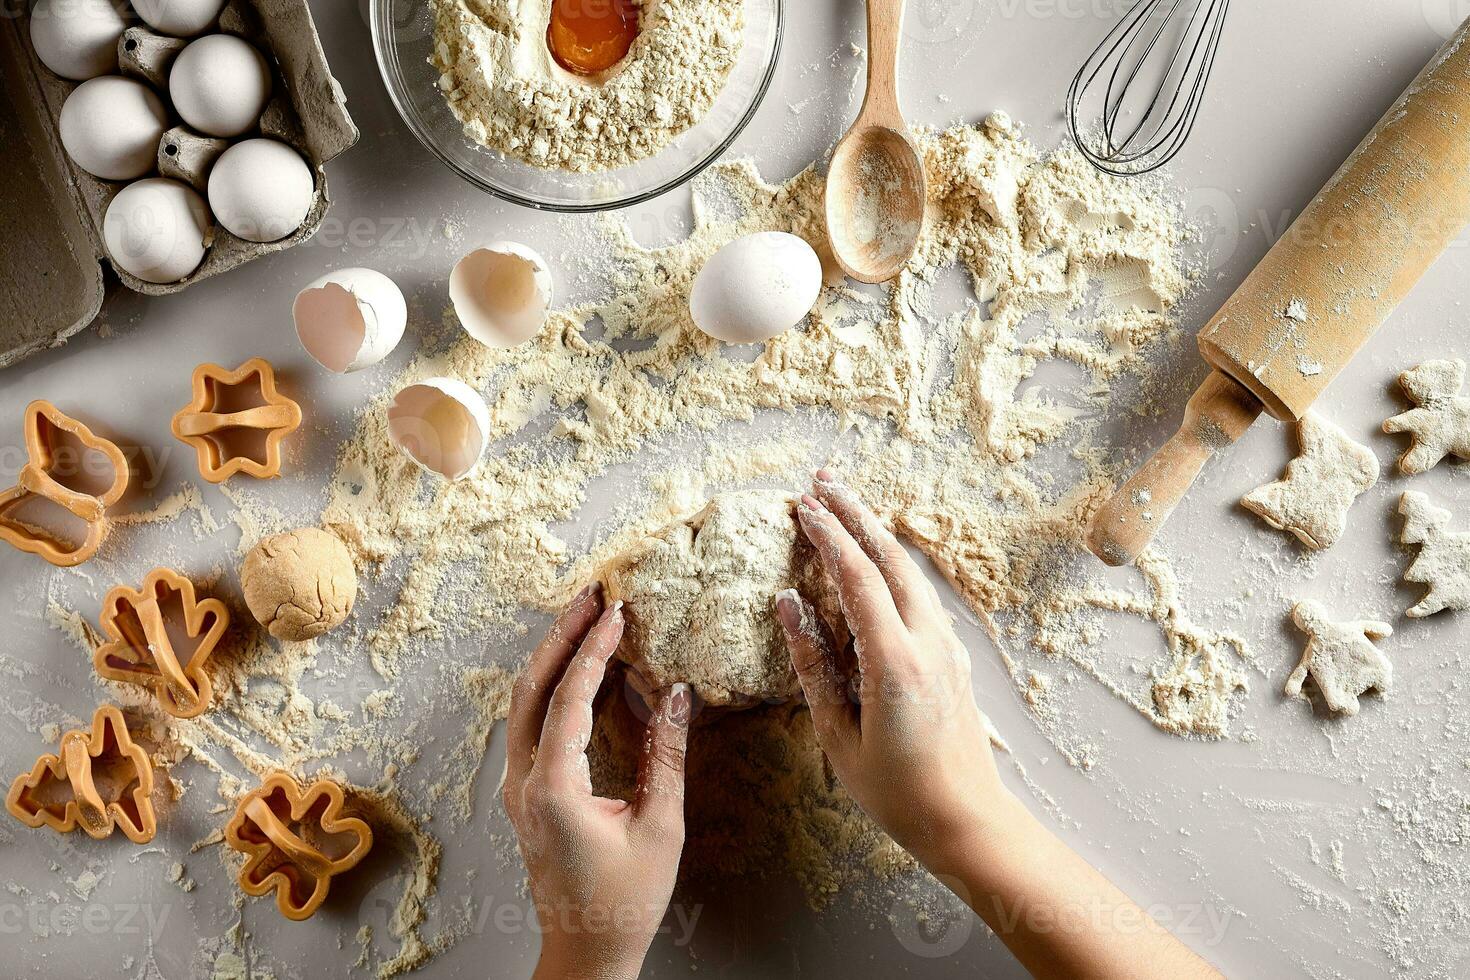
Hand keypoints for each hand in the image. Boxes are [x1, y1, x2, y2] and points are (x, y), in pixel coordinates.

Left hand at [504, 583, 691, 979]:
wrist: (586, 952)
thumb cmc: (625, 902)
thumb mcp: (659, 826)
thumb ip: (666, 755)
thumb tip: (678, 694)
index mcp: (553, 790)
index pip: (569, 700)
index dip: (594, 651)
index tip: (616, 613)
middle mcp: (523, 784)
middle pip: (530, 689)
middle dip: (560, 636)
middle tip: (591, 596)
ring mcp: (517, 789)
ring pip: (523, 704)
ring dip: (552, 658)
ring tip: (583, 619)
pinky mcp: (525, 795)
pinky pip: (530, 725)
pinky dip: (552, 688)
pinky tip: (580, 672)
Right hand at [776, 471, 1008, 870]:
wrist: (966, 820)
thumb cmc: (896, 791)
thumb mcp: (838, 735)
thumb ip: (812, 665)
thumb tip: (788, 605)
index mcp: (895, 661)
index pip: (857, 578)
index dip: (827, 535)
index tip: (801, 505)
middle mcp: (929, 643)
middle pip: (891, 558)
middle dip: (855, 512)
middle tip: (822, 479)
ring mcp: (947, 647)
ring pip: (910, 571)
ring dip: (876, 533)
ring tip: (843, 504)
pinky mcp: (952, 657)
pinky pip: (920, 593)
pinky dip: (892, 563)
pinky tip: (875, 557)